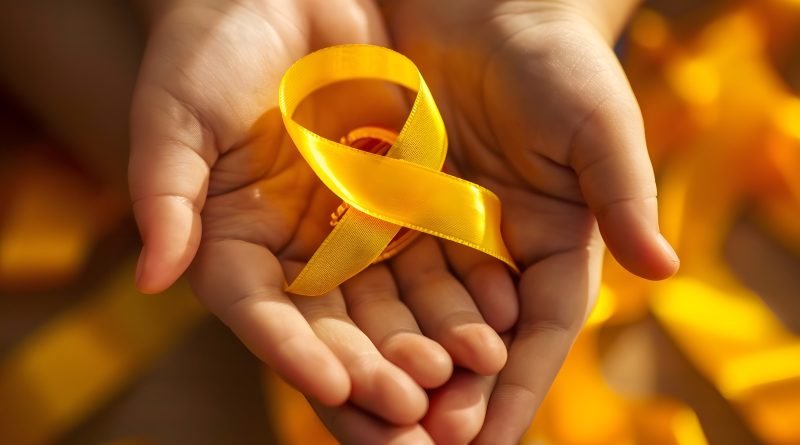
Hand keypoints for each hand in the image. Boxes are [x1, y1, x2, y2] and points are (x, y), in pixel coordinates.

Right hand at [128, 0, 507, 440]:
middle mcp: (298, 249)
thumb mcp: (178, 111)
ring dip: (423, 343)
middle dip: (370, 369)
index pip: (260, 312)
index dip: (292, 352)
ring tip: (459, 379)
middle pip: (333, 325)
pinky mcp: (405, 202)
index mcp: (236, 241)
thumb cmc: (213, 45)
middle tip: (411, 410)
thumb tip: (151, 280)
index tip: (332, 388)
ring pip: (391, 301)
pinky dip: (459, 290)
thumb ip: (166, 190)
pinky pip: (436, 253)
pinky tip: (491, 322)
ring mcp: (355, 228)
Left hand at [380, 0, 680, 442]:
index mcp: (552, 246)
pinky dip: (356, 313)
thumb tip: (664, 269)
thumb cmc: (554, 60)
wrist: (482, 6)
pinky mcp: (387, 208)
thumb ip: (622, 195)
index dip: (514, 388)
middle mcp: (492, 253)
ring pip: (415, 318)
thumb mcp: (596, 126)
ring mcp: (437, 234)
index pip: (538, 333)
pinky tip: (335, 350)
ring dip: (396, 369)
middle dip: (448, 397)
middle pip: (472, 341)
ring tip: (374, 419)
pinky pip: (370, 269)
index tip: (485, 443)